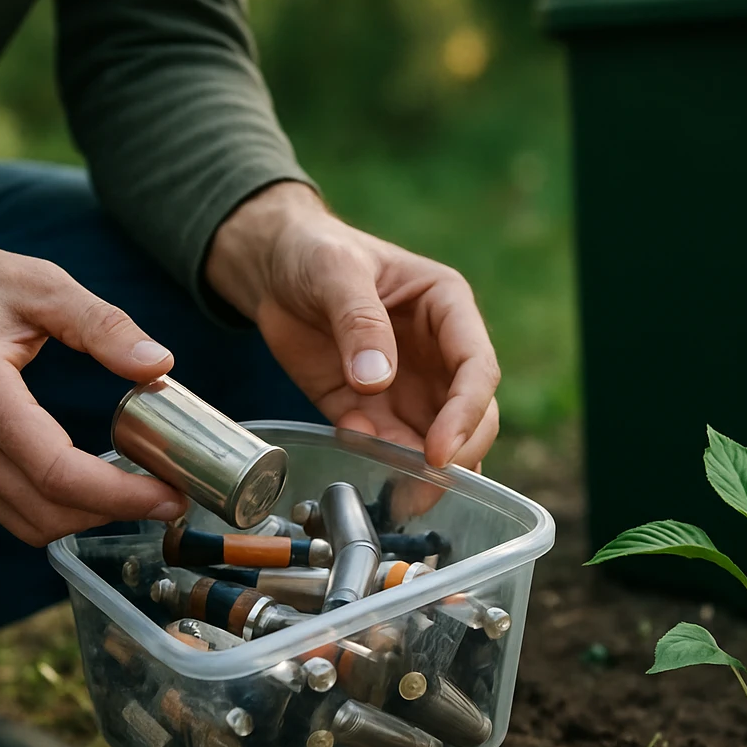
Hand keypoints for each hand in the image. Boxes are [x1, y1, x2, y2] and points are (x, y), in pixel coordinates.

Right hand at [0, 194, 186, 544]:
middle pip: (45, 509)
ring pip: (28, 522)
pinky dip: (60, 510)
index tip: (169, 493)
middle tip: (171, 499)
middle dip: (114, 513)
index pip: (55, 469)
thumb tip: (159, 364)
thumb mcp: (44, 285)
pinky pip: (12, 509)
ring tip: (141, 495)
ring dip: (89, 518)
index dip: (118, 493)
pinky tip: (99, 486)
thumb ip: (103, 325)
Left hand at [207, 183, 500, 468]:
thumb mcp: (335, 271)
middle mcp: (438, 353)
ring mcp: (408, 385)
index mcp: (446, 308)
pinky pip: (386, 445)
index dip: (466, 413)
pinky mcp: (370, 409)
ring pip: (436, 441)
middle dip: (455, 454)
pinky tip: (352, 444)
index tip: (440, 450)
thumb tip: (376, 380)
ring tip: (398, 494)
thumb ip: (358, 320)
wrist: (270, 267)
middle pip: (471, 415)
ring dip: (422, 471)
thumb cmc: (313, 251)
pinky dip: (377, 457)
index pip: (476, 368)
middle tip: (424, 485)